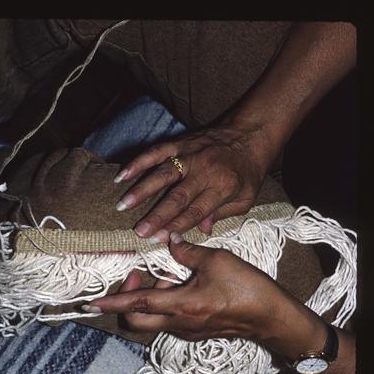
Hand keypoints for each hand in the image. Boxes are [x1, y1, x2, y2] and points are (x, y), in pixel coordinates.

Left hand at [82, 233, 322, 349]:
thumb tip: (168, 240)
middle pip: (136, 320)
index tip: (90, 303)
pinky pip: (169, 320)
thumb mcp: (217, 261)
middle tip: (136, 275)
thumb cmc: (248, 288)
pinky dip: (165, 304)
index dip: (111, 302)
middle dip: (125, 301)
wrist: (272, 318)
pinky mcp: (196, 332)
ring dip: (150, 300)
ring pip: (152, 320)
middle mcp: (179, 324)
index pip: (136, 304)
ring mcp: (187, 331)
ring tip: (167, 275)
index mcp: (181, 306)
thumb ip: (187, 251)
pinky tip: (181, 286)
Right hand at [113, 123, 272, 241]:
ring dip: (141, 190)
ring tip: (123, 204)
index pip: (195, 212)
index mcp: (222, 188)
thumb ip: (222, 214)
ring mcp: (191, 155)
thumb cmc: (247, 172)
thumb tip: (201, 229)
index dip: (176, 226)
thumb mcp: (245, 199)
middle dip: (157, 215)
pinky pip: (157, 152)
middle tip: (139, 231)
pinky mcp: (181, 143)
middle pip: (177, 197)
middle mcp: (205, 171)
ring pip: (163, 173)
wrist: (251, 134)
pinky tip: (123, 175)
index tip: (158, 239)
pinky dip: (139, 162)